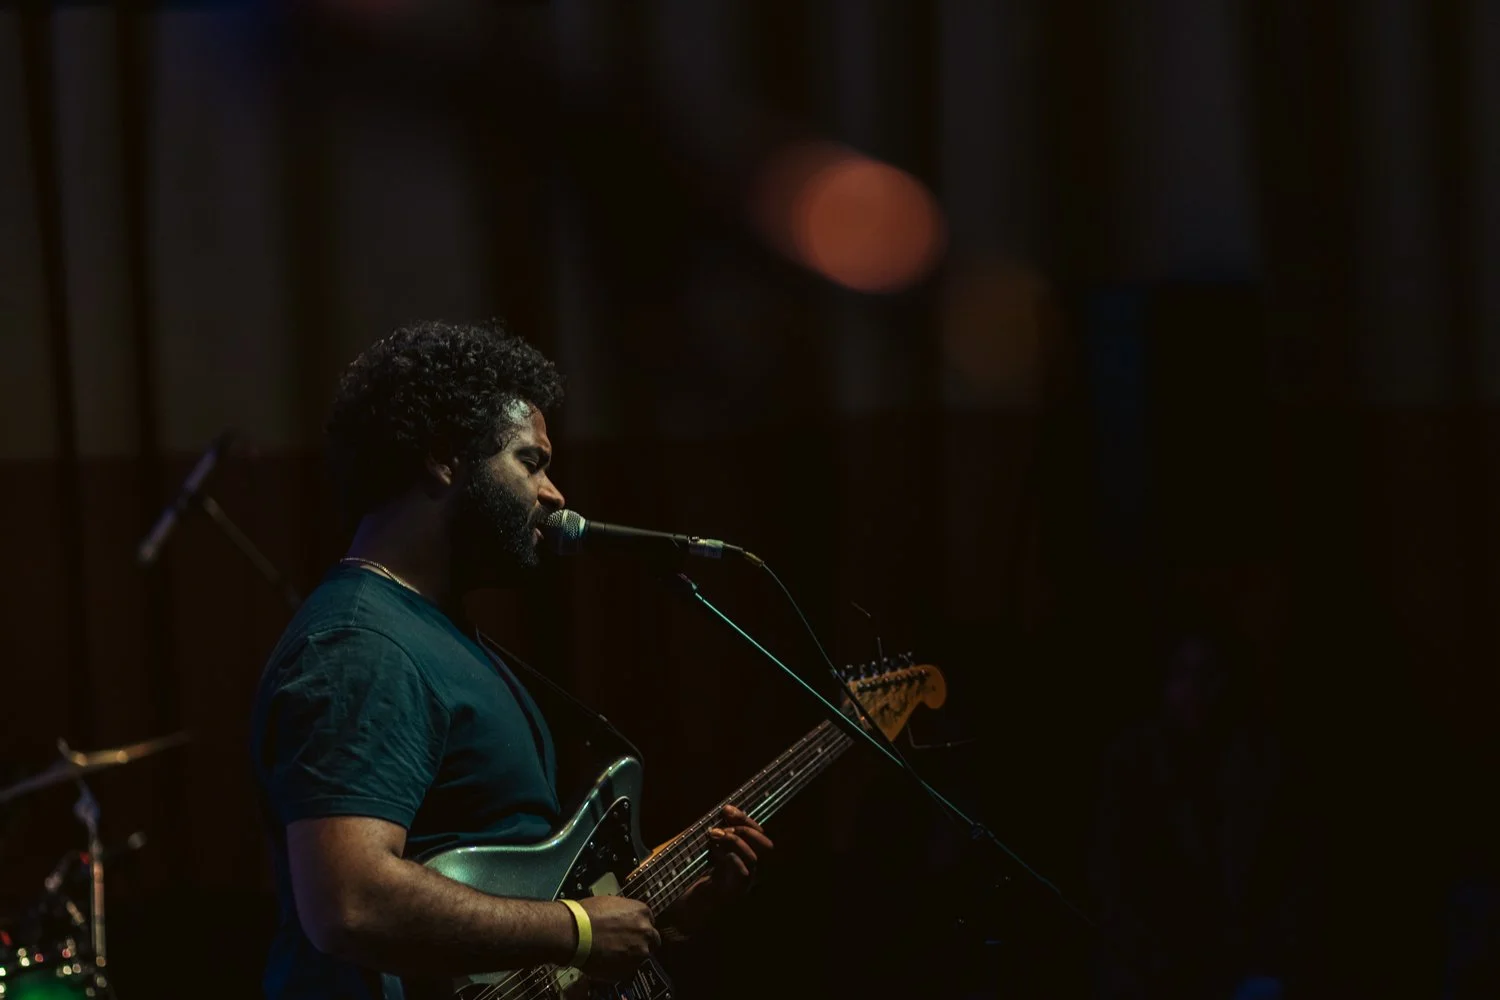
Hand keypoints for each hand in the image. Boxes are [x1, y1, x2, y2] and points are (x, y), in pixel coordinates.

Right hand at [575, 894, 658, 981]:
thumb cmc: (586, 916)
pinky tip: (607, 961)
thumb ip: (625, 913)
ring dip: (630, 956)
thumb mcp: (611, 903)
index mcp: (642, 912)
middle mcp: (645, 931)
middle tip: (625, 944)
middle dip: (640, 943)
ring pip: (640, 956)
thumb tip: (624, 919)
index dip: (639, 928)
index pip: (649, 922)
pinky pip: (628, 970)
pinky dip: (620, 968)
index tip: (632, 931)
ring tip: (612, 953)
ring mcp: (639, 951)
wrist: (575, 932)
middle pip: (651, 940)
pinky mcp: (628, 969)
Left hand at [664, 805, 773, 934]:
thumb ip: (710, 839)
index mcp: (740, 861)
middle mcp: (746, 874)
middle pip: (765, 845)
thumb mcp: (696, 856)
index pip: (756, 836)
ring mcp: (741, 887)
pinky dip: (730, 857)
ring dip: (735, 841)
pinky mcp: (732, 896)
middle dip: (746, 827)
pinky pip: (742, 873)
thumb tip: (715, 816)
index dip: (744, 818)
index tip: (726, 808)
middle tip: (722, 823)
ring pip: (754, 858)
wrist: (675, 918)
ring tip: (713, 836)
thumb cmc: (684, 887)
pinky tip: (713, 853)